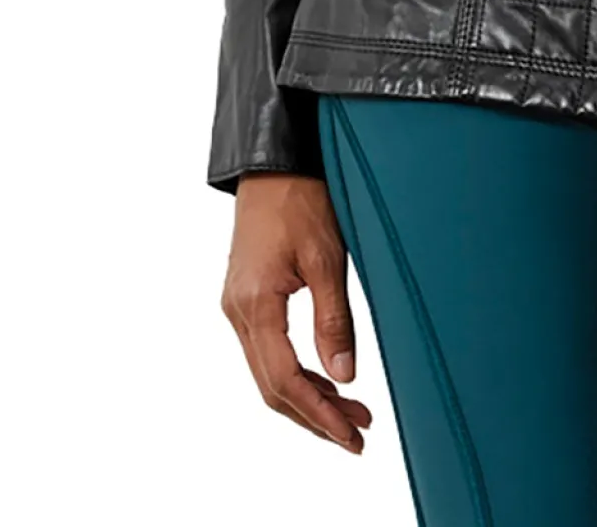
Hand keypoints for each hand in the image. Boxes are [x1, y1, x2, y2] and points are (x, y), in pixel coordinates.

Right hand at [220, 173, 373, 451]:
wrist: (273, 161)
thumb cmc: (299, 197)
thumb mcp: (326, 256)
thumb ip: (334, 319)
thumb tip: (346, 376)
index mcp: (255, 304)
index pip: (285, 380)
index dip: (320, 413)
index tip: (352, 434)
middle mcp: (238, 312)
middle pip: (273, 387)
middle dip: (316, 416)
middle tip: (358, 434)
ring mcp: (239, 306)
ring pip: (269, 373)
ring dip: (308, 397)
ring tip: (352, 413)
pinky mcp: (247, 299)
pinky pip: (268, 352)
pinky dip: (297, 374)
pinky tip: (326, 379)